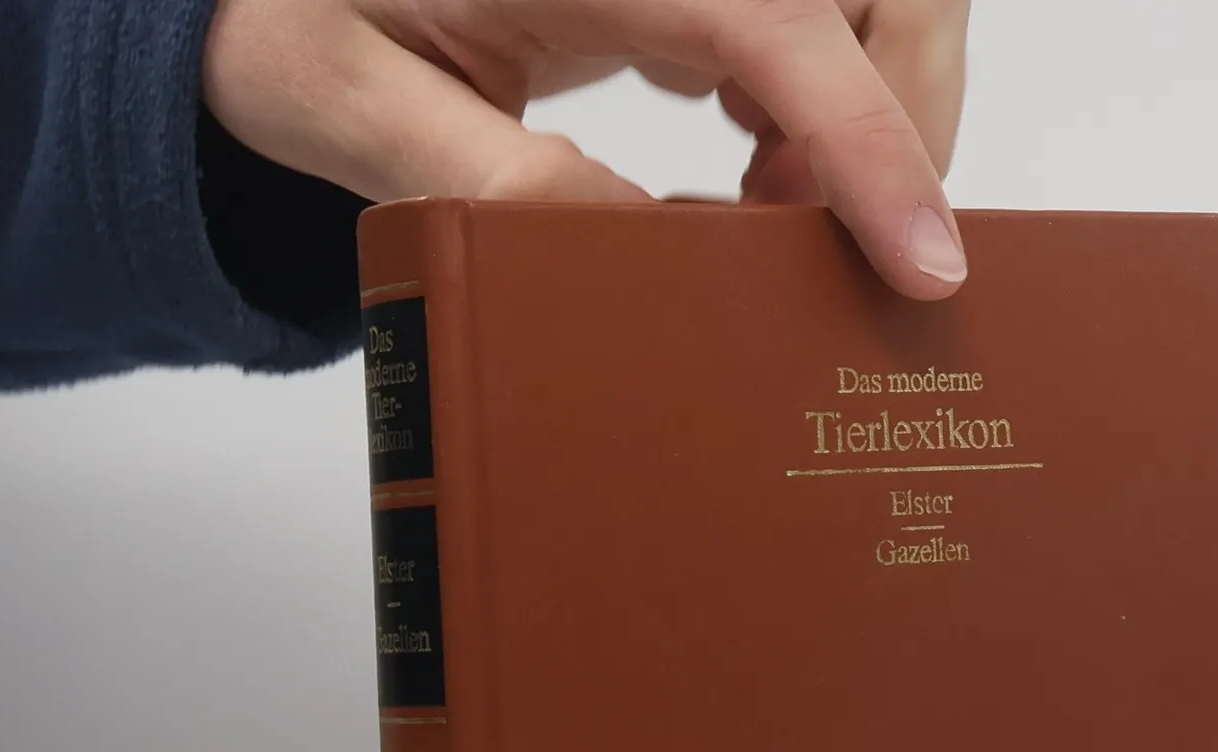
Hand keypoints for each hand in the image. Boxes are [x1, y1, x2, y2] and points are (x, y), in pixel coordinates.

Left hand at [202, 0, 971, 298]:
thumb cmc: (295, 8)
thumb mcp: (349, 103)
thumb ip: (493, 183)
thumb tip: (642, 255)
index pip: (783, 25)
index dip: (872, 145)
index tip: (923, 260)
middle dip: (902, 112)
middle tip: (825, 236)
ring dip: (866, 103)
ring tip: (773, 203)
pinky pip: (817, 6)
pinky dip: (819, 89)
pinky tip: (750, 154)